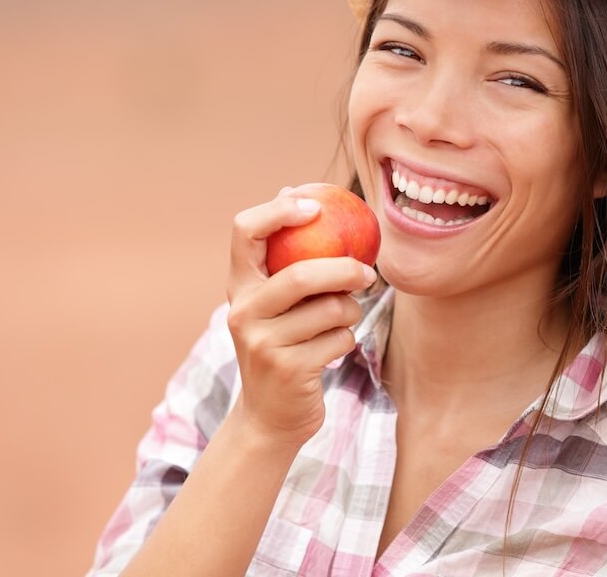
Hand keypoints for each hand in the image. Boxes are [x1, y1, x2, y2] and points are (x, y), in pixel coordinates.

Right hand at [224, 187, 377, 446]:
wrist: (269, 418)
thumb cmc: (282, 344)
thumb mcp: (273, 302)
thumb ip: (283, 256)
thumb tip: (294, 188)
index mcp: (239, 286)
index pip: (244, 230)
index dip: (279, 211)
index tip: (315, 207)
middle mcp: (243, 311)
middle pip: (301, 275)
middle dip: (344, 269)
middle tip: (367, 273)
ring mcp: (263, 343)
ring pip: (329, 310)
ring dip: (349, 312)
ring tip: (342, 320)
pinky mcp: (289, 370)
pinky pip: (339, 339)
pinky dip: (347, 340)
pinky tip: (333, 349)